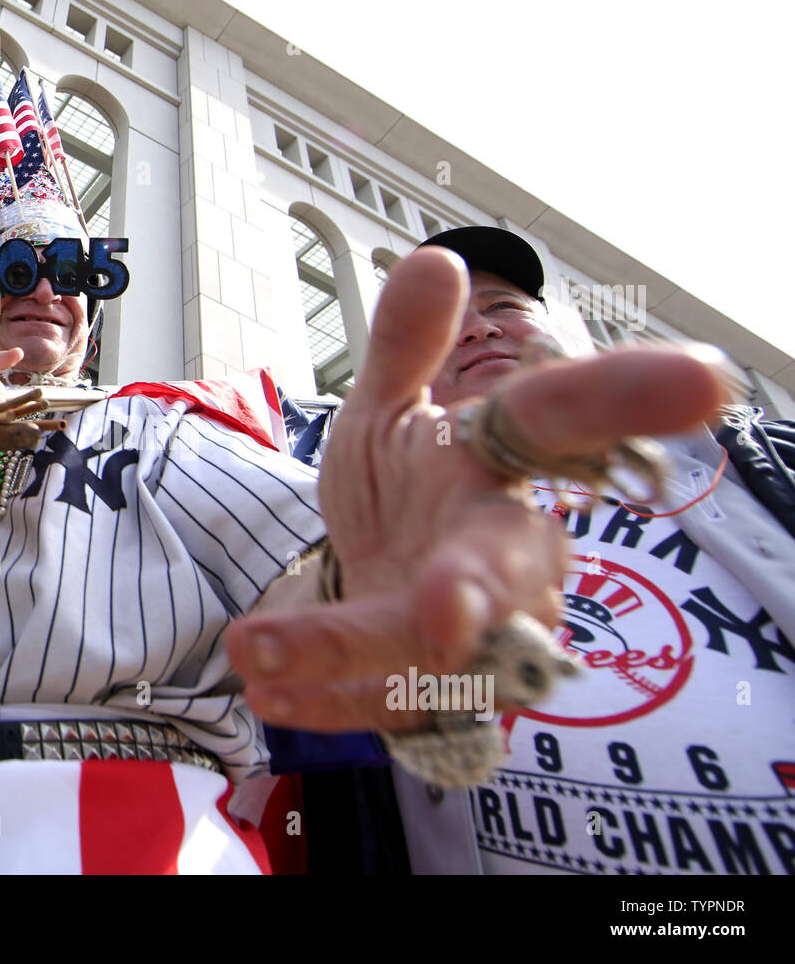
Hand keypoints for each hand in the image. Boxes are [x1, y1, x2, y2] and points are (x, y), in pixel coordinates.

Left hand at [226, 247, 728, 731]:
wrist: (382, 591)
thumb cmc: (402, 500)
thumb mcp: (388, 419)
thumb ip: (403, 351)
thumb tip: (438, 258)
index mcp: (503, 467)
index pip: (565, 423)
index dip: (631, 398)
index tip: (706, 379)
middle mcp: (506, 554)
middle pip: (505, 569)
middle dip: (476, 590)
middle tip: (440, 611)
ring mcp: (477, 637)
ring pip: (434, 656)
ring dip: (346, 653)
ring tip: (258, 648)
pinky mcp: (434, 695)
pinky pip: (387, 707)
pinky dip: (326, 702)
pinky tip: (267, 693)